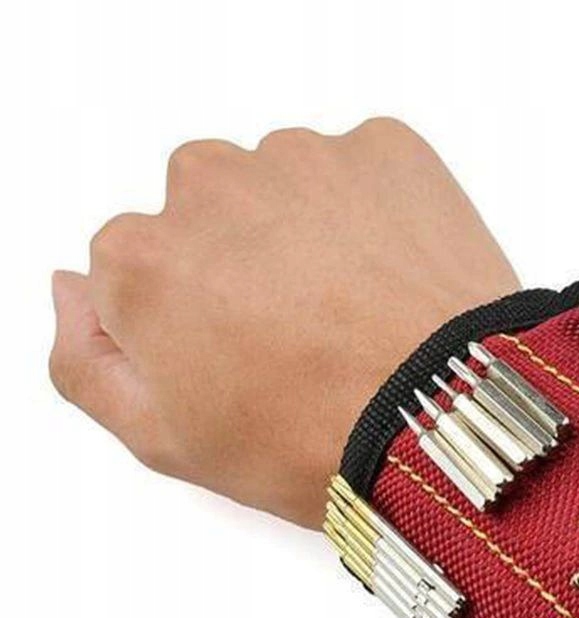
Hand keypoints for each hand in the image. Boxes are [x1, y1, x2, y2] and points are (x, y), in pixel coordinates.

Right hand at [49, 119, 518, 526]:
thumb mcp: (168, 442)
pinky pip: (362, 171)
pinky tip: (396, 279)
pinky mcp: (384, 149)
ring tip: (356, 312)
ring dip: (307, 232)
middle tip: (301, 336)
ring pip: (283, 187)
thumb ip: (87, 363)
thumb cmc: (312, 443)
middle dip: (239, 262)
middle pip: (205, 214)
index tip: (239, 356)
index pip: (140, 268)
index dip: (191, 317)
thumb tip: (69, 290)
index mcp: (142, 260)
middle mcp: (208, 187)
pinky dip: (374, 213)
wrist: (444, 420)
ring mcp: (300, 158)